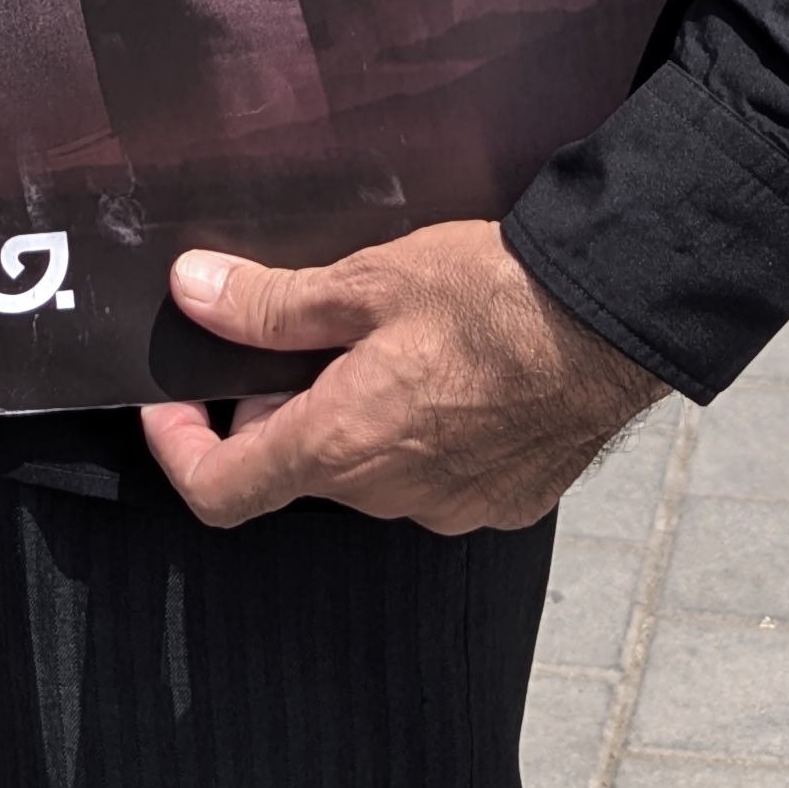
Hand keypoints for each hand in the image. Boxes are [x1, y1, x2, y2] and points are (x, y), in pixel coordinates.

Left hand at [144, 226, 666, 535]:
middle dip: (280, 411)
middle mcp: (390, 496)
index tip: (173, 402)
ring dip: (355, 422)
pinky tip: (452, 376)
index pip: (220, 490)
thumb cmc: (495, 296)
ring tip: (388, 346)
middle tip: (302, 337)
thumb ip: (272, 303)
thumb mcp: (368, 280)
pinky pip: (435, 479)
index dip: (178, 448)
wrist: (615, 321)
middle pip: (298, 471)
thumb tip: (194, 293)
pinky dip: (422, 437)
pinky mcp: (502, 503)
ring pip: (369, 474)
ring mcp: (451, 508)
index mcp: (341, 445)